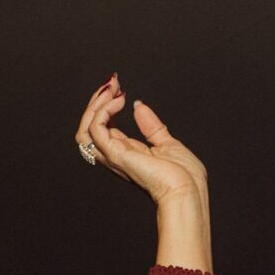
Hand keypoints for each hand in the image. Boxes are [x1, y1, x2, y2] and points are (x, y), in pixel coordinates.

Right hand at [76, 76, 207, 205]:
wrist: (189, 192)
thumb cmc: (185, 177)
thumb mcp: (167, 143)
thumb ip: (151, 126)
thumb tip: (139, 106)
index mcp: (127, 154)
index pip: (104, 128)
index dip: (107, 106)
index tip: (119, 88)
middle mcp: (117, 156)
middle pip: (88, 129)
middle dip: (97, 101)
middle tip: (112, 82)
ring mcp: (115, 157)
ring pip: (84, 131)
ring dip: (95, 104)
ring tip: (111, 89)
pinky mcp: (117, 155)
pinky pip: (96, 130)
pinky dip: (103, 111)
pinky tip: (119, 101)